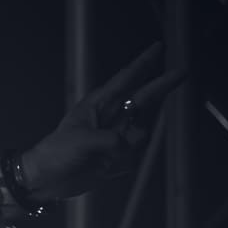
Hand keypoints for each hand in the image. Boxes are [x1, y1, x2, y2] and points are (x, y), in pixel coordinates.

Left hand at [17, 43, 186, 201]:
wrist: (45, 180)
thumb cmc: (55, 153)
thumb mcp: (80, 141)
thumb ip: (109, 139)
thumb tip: (127, 143)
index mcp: (98, 105)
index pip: (126, 78)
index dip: (143, 63)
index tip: (159, 47)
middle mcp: (110, 117)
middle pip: (143, 97)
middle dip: (161, 85)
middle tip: (183, 72)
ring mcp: (115, 136)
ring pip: (140, 132)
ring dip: (130, 145)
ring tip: (105, 158)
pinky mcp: (116, 156)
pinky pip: (133, 156)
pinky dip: (123, 163)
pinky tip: (104, 168)